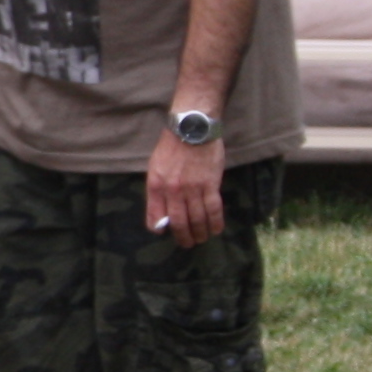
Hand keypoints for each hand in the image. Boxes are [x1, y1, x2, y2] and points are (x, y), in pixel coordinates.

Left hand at [145, 129, 227, 247]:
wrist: (192, 128)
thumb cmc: (172, 146)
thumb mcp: (155, 167)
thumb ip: (157, 190)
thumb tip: (161, 213)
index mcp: (156, 186)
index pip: (155, 217)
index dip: (161, 229)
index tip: (168, 234)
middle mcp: (173, 190)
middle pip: (179, 223)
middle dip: (184, 237)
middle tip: (188, 243)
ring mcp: (192, 188)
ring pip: (197, 219)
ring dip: (200, 233)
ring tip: (202, 238)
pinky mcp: (210, 184)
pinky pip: (213, 210)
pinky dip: (215, 223)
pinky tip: (216, 229)